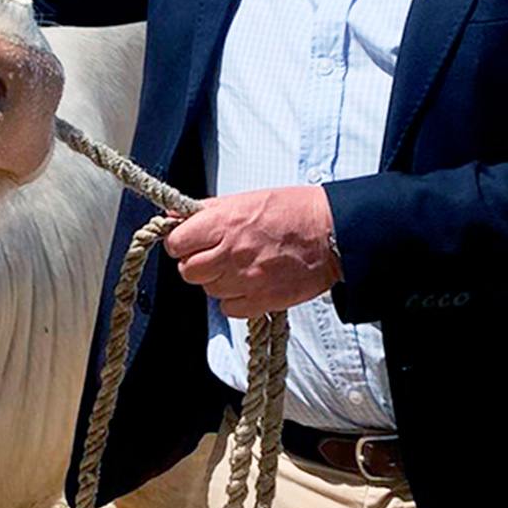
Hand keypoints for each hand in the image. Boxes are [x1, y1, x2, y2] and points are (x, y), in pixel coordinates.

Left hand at [163, 185, 342, 319]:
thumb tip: (175, 216)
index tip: (189, 242)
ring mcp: (246, 279)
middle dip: (196, 263)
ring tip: (238, 267)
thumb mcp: (247, 199)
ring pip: (208, 290)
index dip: (180, 242)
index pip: (177, 242)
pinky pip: (228, 308)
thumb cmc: (292, 211)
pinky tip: (248, 284)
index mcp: (225, 222)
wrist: (333, 233)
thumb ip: (209, 210)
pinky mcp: (262, 300)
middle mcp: (231, 252)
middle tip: (214, 255)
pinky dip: (234, 300)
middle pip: (188, 270)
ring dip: (217, 281)